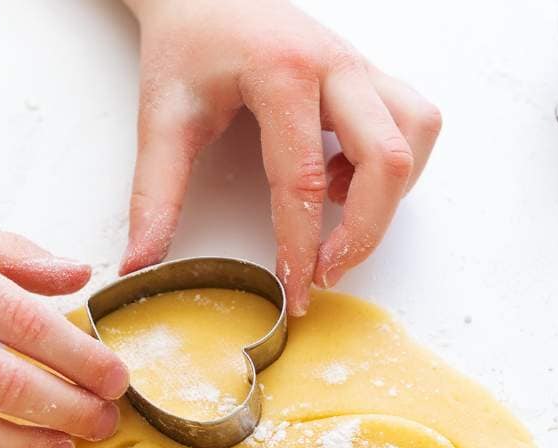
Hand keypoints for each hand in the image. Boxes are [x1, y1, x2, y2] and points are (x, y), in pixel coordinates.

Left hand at [121, 0, 440, 314]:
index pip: (303, 177)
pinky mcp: (370, 75)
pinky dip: (391, 163)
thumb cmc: (187, 46)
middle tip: (326, 271)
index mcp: (282, 71)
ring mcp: (360, 66)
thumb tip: (141, 263)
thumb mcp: (162, 118)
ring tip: (333, 209)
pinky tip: (339, 175)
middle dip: (364, 230)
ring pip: (416, 136)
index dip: (301, 245)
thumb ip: (154, 195)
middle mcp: (336, 64)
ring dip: (387, 192)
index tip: (297, 292)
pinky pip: (413, 122)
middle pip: (387, 159)